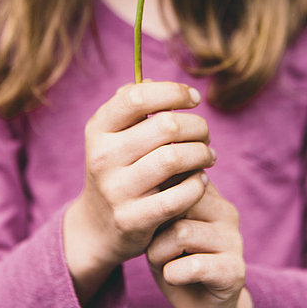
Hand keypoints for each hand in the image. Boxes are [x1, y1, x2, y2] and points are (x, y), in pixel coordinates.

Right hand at [63, 81, 215, 304]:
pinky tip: (200, 180)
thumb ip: (133, 105)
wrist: (99, 225)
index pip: (138, 97)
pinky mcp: (133, 219)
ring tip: (208, 155)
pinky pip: (180, 195)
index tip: (193, 98)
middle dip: (197, 125)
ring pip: (174, 158)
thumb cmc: (118, 167)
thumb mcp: (114, 134)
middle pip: (166, 125)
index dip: (173, 92)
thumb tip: (155, 82)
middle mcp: (102, 156)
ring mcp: (116, 190)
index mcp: (98, 128)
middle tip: (205, 132)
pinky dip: (198, 184)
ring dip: (202, 153)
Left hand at [147, 181, 252, 307]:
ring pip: (180, 232)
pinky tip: (174, 277)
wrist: (201, 305)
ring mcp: (234, 239)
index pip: (178, 174)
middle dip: (154, 226)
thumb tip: (149, 177)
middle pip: (177, 200)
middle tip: (153, 244)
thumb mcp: (162, 223)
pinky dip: (172, 274)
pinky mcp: (234, 270)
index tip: (145, 213)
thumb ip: (161, 199)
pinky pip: (193, 265)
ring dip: (159, 253)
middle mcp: (226, 210)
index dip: (154, 196)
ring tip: (162, 262)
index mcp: (209, 193)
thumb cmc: (174, 257)